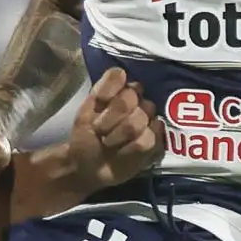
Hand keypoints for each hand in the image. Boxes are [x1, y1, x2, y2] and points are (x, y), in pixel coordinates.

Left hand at [68, 68, 163, 189]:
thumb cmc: (86, 137)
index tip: (100, 102)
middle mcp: (136, 102)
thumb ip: (102, 91)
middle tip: (99, 130)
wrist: (87, 167)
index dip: (109, 89)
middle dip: (112, 117)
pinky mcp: (154, 142)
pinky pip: (148, 139)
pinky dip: (130, 148)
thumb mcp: (85, 114)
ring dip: (119, 134)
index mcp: (118, 91)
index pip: (119, 76)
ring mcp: (147, 122)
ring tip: (108, 142)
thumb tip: (122, 73)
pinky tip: (122, 152)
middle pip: (131, 98)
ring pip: (140, 119)